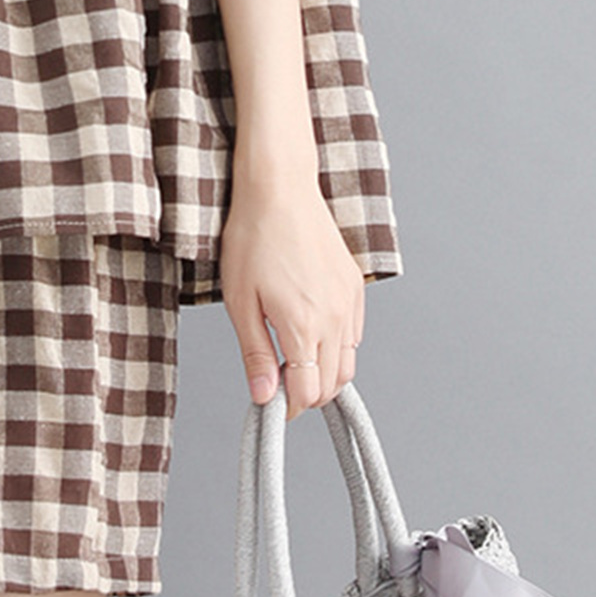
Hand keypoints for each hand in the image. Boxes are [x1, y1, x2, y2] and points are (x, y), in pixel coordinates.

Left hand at [220, 180, 364, 421]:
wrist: (279, 189)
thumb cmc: (253, 236)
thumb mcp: (240, 299)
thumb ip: (255, 353)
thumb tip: (264, 397)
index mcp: (303, 326)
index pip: (308, 393)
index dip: (289, 408)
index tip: (272, 405)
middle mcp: (334, 318)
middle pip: (333, 383)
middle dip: (308, 393)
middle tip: (279, 382)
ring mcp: (349, 301)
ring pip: (348, 361)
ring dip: (325, 372)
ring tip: (293, 357)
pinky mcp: (355, 286)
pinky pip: (354, 333)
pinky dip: (338, 346)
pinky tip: (311, 331)